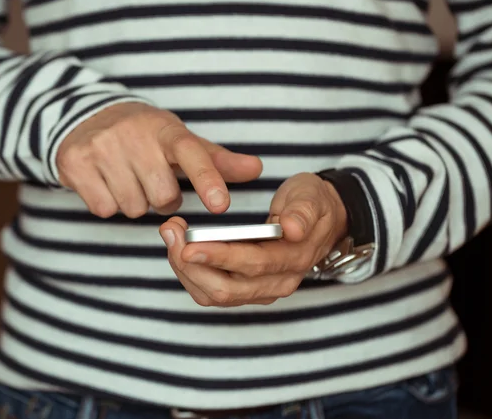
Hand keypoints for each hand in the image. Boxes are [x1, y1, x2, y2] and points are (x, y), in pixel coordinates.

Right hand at [56, 102, 262, 217]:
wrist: (84, 117)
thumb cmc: (144, 136)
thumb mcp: (179, 141)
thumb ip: (217, 160)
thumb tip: (258, 169)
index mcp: (165, 128)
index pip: (191, 154)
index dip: (207, 180)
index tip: (221, 204)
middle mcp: (133, 134)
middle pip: (163, 197)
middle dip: (162, 198)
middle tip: (152, 177)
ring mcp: (101, 147)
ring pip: (133, 207)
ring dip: (135, 201)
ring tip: (128, 176)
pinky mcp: (74, 163)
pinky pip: (104, 209)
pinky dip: (109, 203)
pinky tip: (107, 181)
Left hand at [160, 173, 348, 305]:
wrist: (322, 221)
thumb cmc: (312, 204)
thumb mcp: (312, 197)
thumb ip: (302, 212)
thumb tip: (292, 229)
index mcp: (294, 260)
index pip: (252, 264)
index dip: (218, 257)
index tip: (188, 245)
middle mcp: (278, 283)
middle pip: (226, 288)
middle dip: (191, 263)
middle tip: (170, 230)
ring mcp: (261, 291)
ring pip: (214, 295)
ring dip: (186, 269)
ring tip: (171, 234)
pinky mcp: (247, 291)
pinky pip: (211, 293)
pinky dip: (190, 274)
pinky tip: (178, 249)